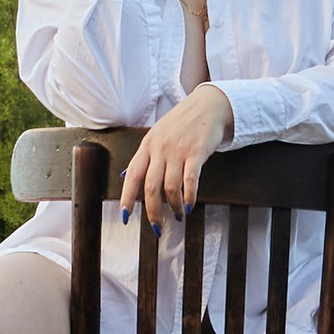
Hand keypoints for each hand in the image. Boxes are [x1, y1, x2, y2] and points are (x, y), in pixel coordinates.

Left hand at [120, 84, 233, 225]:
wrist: (208, 106)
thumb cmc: (181, 123)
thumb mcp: (157, 135)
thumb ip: (145, 156)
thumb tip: (127, 177)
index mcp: (147, 145)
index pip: (132, 175)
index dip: (127, 198)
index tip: (126, 216)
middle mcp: (160, 149)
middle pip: (150, 187)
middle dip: (153, 212)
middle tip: (158, 227)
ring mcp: (178, 150)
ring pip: (170, 187)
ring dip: (173, 206)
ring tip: (178, 215)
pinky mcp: (196, 153)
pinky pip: (190, 181)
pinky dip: (189, 197)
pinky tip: (189, 206)